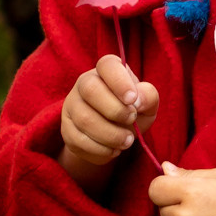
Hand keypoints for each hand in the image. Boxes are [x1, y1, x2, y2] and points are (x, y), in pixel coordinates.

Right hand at [60, 55, 160, 184]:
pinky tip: (113, 149)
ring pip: (84, 118)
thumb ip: (148, 96)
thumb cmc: (133, 111)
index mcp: (107, 70)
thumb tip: (138, 100)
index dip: (120, 81)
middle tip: (131, 120)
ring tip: (127, 141)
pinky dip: (100, 149)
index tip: (133, 100)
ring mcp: (72, 105)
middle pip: (90, 90)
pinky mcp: (66, 128)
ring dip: (110, 134)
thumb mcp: (147, 103)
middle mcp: (84, 82)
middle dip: (115, 110)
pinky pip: (78, 140)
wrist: (115, 136)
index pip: (107, 65)